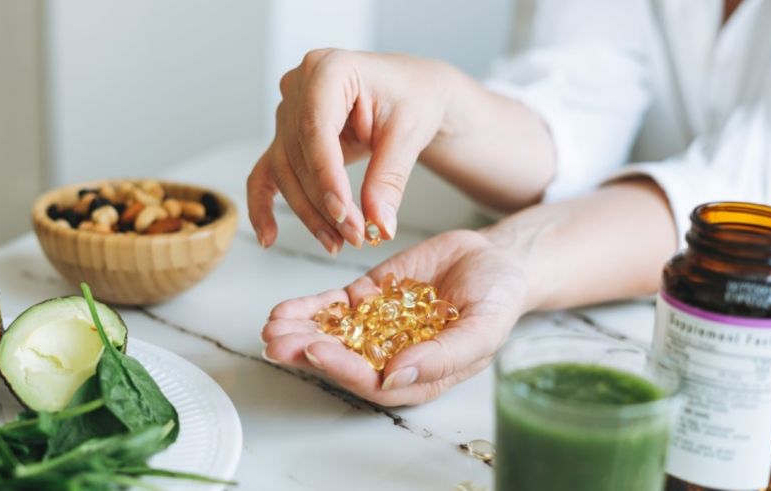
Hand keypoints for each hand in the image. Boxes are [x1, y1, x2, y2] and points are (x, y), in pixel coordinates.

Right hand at [247, 49, 454, 253]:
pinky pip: (267, 173)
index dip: (326, 176)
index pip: (316, 129)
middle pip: (298, 156)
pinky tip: (269, 237)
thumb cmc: (413, 97)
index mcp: (329, 69)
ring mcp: (288, 111)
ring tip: (338, 242)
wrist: (411, 92)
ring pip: (286, 172)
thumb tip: (380, 225)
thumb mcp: (409, 134)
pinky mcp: (286, 137)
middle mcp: (299, 86)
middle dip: (324, 203)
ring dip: (309, 212)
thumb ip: (389, 179)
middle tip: (355, 236)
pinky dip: (264, 205)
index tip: (343, 213)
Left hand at [261, 230, 527, 405]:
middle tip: (277, 343)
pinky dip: (308, 308)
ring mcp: (377, 325)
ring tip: (272, 327)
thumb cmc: (498, 300)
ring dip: (300, 332)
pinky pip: (334, 306)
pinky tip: (284, 310)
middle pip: (343, 360)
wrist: (496, 260)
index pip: (373, 381)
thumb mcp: (482, 329)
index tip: (316, 353)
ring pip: (332, 334)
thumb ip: (442, 356)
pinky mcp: (369, 297)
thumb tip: (395, 378)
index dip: (343, 369)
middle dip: (307, 352)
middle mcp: (392, 355)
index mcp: (418, 375)